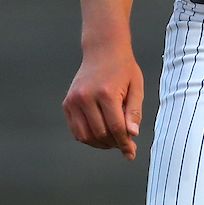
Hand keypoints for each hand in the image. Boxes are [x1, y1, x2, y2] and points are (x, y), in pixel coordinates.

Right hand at [62, 43, 143, 160]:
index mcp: (106, 93)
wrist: (103, 50)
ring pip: (85, 136)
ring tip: (113, 141)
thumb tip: (133, 135)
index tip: (132, 154)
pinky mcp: (67, 103)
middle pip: (100, 134)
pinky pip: (76, 129)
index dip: (125, 143)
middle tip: (125, 145)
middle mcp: (86, 98)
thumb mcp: (136, 86)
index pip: (116, 127)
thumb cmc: (124, 68)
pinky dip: (87, 137)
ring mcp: (74, 101)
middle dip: (114, 144)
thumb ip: (134, 111)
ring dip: (100, 144)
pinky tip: (100, 135)